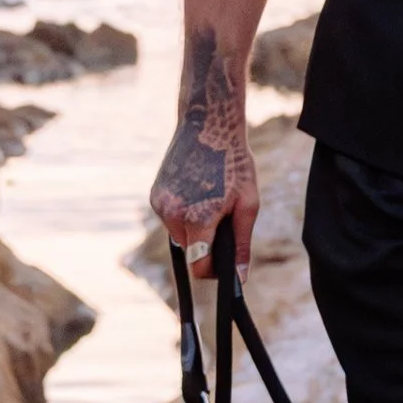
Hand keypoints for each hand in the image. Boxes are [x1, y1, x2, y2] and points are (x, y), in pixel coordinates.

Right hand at [150, 33, 258, 269]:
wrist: (208, 126)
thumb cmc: (234, 163)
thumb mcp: (248, 204)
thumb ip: (241, 243)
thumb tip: (239, 277)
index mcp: (197, 218)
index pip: (198, 266)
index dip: (213, 271)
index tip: (224, 266)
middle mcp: (172, 214)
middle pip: (190, 251)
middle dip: (206, 243)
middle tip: (223, 215)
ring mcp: (160, 204)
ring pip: (180, 235)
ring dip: (194, 228)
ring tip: (210, 198)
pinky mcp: (154, 195)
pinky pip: (171, 218)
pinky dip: (183, 214)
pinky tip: (196, 190)